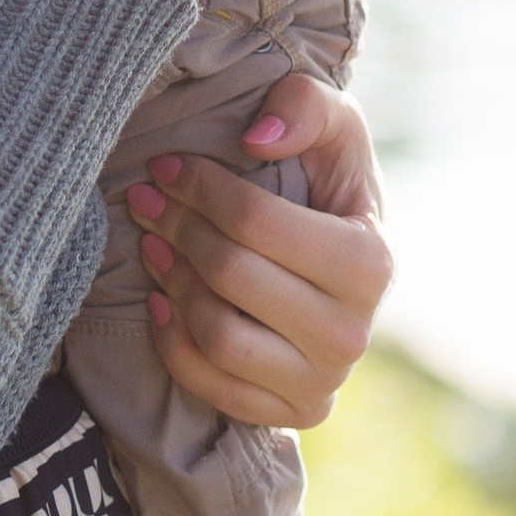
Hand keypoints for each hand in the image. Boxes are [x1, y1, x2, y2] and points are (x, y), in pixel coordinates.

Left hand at [121, 71, 389, 427]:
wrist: (343, 260)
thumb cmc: (329, 184)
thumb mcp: (334, 125)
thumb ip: (305, 106)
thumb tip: (255, 139)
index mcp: (369, 262)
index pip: (255, 222)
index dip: (198, 187)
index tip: (164, 166)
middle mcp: (352, 332)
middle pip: (230, 276)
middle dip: (176, 228)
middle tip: (145, 200)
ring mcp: (323, 380)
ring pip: (217, 335)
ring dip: (171, 283)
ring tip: (152, 245)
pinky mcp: (293, 410)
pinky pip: (213, 386)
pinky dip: (174, 343)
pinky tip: (162, 300)